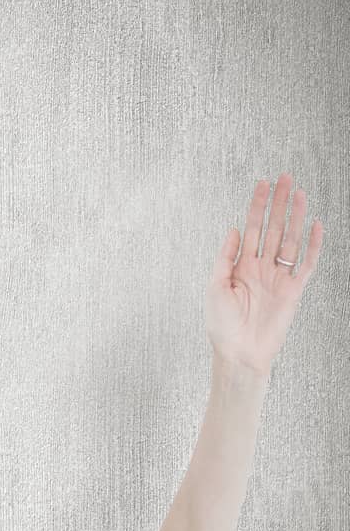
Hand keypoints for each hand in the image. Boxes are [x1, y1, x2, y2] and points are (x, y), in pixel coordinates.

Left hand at [205, 176, 324, 376]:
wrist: (239, 352)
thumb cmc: (221, 324)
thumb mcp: (215, 287)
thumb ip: (225, 258)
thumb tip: (235, 229)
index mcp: (241, 265)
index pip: (252, 227)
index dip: (257, 205)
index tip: (263, 184)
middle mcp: (262, 267)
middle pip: (274, 228)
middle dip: (279, 203)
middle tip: (286, 177)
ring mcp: (279, 278)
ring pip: (291, 240)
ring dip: (295, 217)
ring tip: (300, 193)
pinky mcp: (294, 291)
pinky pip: (306, 264)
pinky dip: (312, 245)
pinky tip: (314, 225)